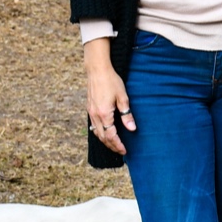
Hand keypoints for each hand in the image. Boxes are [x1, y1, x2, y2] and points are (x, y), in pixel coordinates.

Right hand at [83, 38, 134, 154]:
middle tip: (121, 151)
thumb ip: (126, 114)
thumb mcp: (123, 97)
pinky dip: (100, 133)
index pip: (110, 136)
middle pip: (102, 137)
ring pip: (96, 132)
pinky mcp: (89, 108)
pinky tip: (106, 133)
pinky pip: (94, 125)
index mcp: (104, 114)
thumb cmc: (112, 82)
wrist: (97, 70)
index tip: (125, 151)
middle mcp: (95, 115)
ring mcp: (90, 112)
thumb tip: (132, 129)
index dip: (118, 145)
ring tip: (114, 145)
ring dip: (105, 140)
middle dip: (112, 146)